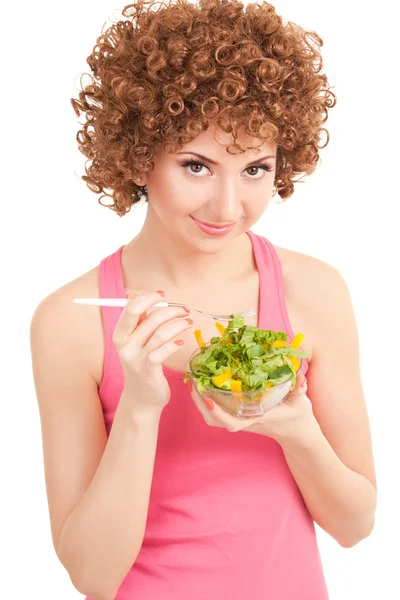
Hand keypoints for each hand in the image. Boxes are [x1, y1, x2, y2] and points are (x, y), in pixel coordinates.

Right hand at [113, 290, 192, 417]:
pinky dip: (175, 343)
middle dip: (171, 310)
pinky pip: (164, 350)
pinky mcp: (148, 370)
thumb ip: (136, 319)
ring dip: (178, 324)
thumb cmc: (141, 364)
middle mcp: (124, 345)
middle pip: (149, 318)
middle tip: (185, 310)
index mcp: (120, 334)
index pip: (131, 308)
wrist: (141, 398)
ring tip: (188, 323)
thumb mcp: (134, 341)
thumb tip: (134, 294)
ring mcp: (136, 358)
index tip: (163, 295)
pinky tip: (181, 342)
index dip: (148, 297)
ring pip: (160, 333)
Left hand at [187, 373, 317, 447]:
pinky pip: (219, 414)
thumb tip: (300, 377)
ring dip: (200, 404)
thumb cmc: (299, 418)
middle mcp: (246, 421)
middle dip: (200, 405)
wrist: (298, 436)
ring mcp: (242, 421)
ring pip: (215, 419)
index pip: (234, 422)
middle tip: (193, 383)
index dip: (219, 413)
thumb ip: (299, 389)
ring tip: (194, 383)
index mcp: (259, 418)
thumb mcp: (301, 403)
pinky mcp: (241, 418)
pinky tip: (205, 387)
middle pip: (216, 421)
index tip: (208, 399)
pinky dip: (208, 403)